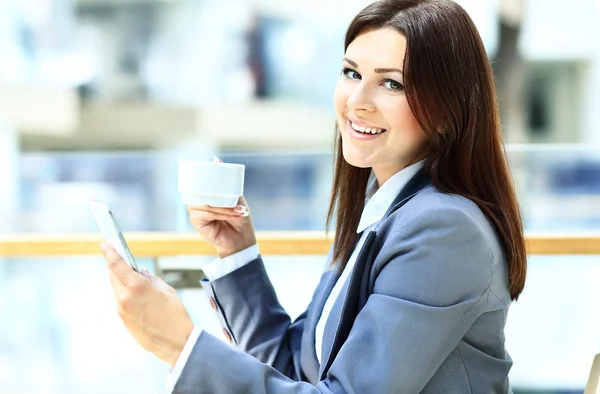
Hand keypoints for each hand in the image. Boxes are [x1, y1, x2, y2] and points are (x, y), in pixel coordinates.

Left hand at [102, 243, 193, 367]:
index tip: (105, 244)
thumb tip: (141, 273)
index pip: (116, 265)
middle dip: (117, 267)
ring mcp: (122, 310)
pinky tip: (137, 296)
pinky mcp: (123, 320)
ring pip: (116, 289)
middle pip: (113, 276)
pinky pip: (121, 302)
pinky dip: (126, 295)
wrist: (176, 342)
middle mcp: (125, 298)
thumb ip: (150, 278)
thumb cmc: (175, 314)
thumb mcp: (167, 290)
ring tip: (134, 280)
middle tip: (122, 259)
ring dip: (122, 282)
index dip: (109, 253)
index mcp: (136, 286)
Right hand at [187, 157, 256, 257]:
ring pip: (206, 203)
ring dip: (224, 207)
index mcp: (206, 194)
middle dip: (219, 193)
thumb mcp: (236, 197)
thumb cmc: (238, 217)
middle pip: (202, 190)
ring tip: (239, 210)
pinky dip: (221, 213)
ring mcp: (195, 211)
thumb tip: (215, 159)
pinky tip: (232, 215)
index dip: (205, 175)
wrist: (241, 239)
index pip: (200, 180)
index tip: (218, 169)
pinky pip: (206, 213)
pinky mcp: (196, 221)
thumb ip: (227, 182)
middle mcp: (197, 201)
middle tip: (235, 199)